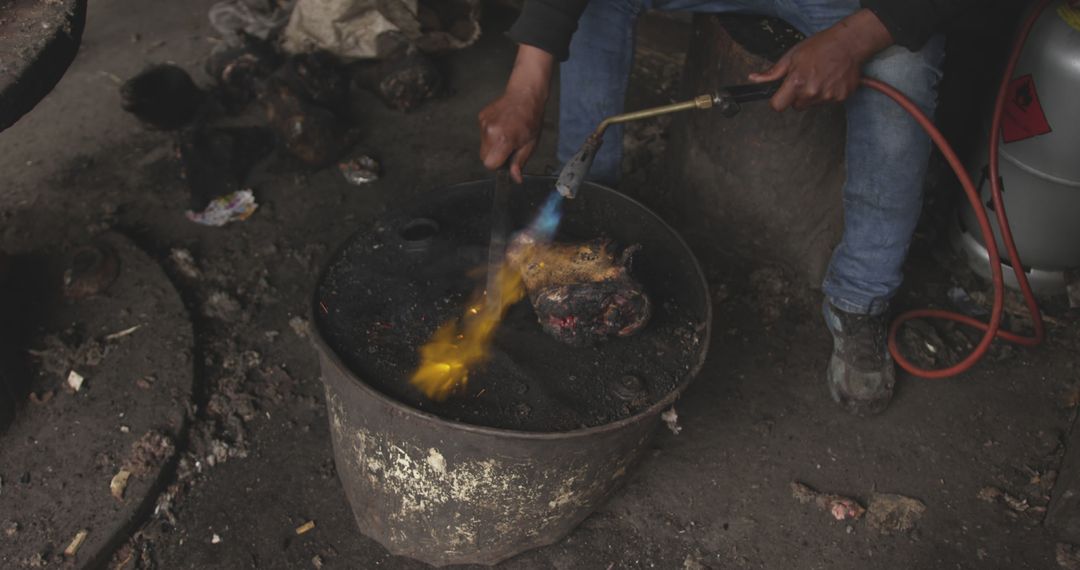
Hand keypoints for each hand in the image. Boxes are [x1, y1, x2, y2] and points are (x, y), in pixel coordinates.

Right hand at [479, 45, 553, 182]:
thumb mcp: (530, 144)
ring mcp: (484, 123)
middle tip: (509, 145)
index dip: (499, 164)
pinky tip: (502, 125)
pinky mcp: (481, 117)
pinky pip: (482, 134)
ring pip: (482, 146)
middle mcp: (490, 131)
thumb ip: (519, 162)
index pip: (490, 164)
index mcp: (503, 139)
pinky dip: (490, 134)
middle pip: (484, 157)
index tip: (508, 158)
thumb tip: (515, 179)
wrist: (525, 95)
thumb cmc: (531, 119)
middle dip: (495, 156)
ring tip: (507, 133)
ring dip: (493, 145)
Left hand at [748, 9, 892, 110]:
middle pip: (796, 106)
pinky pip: (827, 102)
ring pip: (812, 104)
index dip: (777, 100)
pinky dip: (828, 93)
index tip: (781, 94)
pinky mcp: (841, 97)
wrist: (849, 43)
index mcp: (796, 82)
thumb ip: (773, 72)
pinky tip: (830, 78)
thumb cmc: (820, 46)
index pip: (778, 106)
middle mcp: (811, 92)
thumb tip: (754, 78)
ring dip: (813, 94)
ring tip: (820, 76)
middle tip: (806, 78)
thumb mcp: (792, 56)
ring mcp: (827, 96)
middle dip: (797, 96)